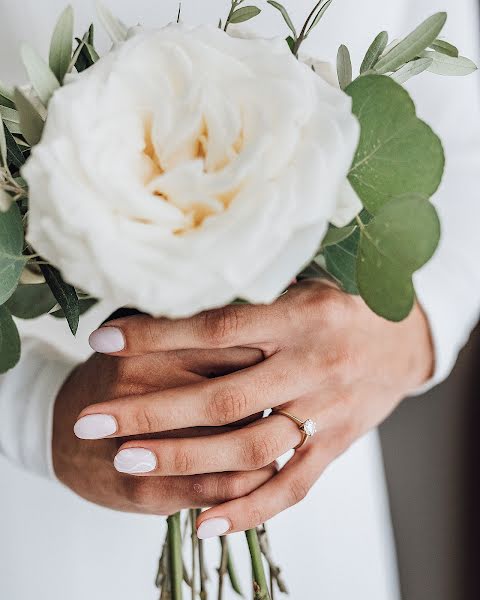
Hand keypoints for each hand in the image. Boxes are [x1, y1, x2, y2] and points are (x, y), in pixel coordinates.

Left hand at [76, 280, 432, 534]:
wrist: (407, 337)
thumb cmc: (344, 303)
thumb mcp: (303, 282)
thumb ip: (252, 294)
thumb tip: (183, 290)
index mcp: (300, 316)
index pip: (215, 328)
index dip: (156, 335)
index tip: (103, 340)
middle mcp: (311, 364)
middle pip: (221, 396)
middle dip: (151, 410)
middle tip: (90, 422)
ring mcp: (326, 409)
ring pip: (250, 446)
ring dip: (186, 459)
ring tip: (128, 461)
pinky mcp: (337, 443)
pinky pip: (294, 485)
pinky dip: (250, 509)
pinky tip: (205, 522)